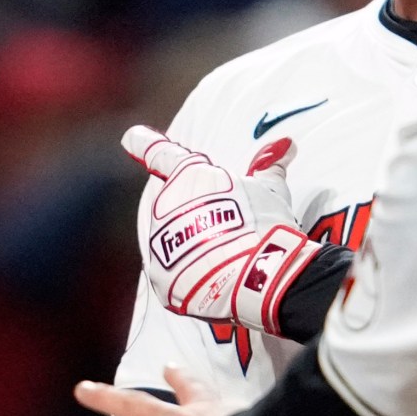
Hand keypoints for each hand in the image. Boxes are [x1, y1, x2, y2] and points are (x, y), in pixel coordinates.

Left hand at [125, 125, 321, 335]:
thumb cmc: (263, 225)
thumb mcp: (270, 190)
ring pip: (171, 241)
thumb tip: (285, 144)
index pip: (163, 155)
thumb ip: (270, 166)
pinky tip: (212, 279)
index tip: (131, 136)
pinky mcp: (160, 276)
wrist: (256, 276)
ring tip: (225, 258)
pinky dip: (188, 276)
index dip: (145, 144)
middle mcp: (166, 206)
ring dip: (192, 246)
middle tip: (228, 230)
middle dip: (197, 217)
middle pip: (175, 207)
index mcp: (189, 177)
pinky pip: (171, 273)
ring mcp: (160, 242)